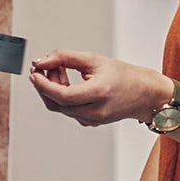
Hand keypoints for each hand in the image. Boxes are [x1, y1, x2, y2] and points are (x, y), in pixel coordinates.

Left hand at [28, 50, 169, 127]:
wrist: (145, 94)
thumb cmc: (124, 76)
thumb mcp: (94, 60)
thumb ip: (65, 58)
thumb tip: (42, 61)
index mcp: (99, 93)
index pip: (62, 95)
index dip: (44, 84)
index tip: (35, 72)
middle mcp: (95, 111)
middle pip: (56, 103)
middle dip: (45, 85)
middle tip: (45, 67)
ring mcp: (92, 120)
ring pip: (60, 108)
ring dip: (53, 89)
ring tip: (60, 71)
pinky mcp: (90, 122)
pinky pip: (68, 111)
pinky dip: (62, 97)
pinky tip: (68, 82)